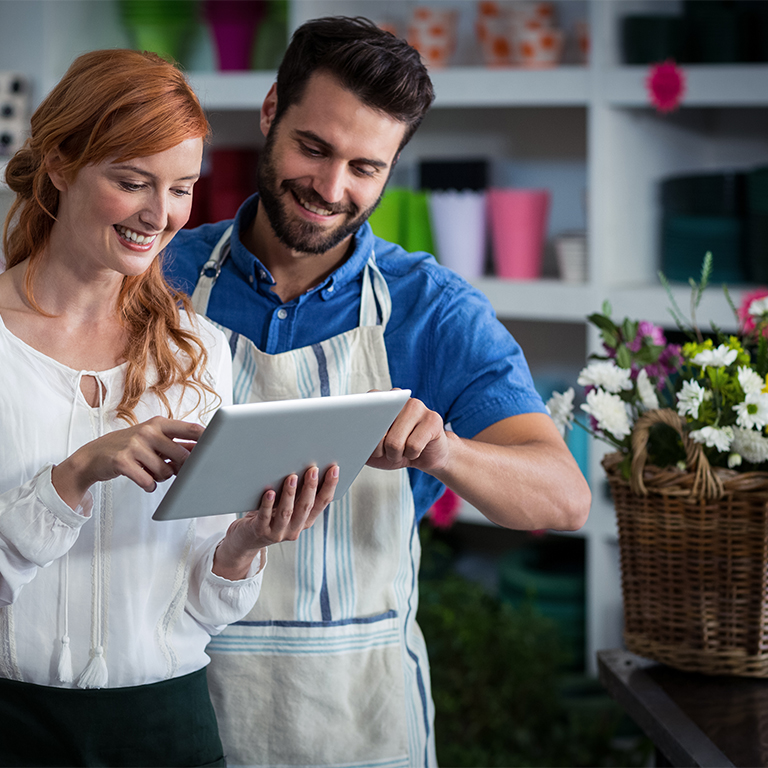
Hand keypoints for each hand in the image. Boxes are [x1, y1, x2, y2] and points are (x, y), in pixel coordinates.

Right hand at [52, 416, 203, 508]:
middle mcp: (148, 431)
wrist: (94, 455)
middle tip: (171, 469)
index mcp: (159, 423)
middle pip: (183, 456)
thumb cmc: (131, 447)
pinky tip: (144, 480)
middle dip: (181, 469)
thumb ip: (177, 444)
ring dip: (161, 478)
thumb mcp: (153, 439)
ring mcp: (134, 445)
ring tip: (150, 471)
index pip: (192, 429)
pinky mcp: (122, 461)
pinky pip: (148, 481)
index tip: (218, 450)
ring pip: (166, 472)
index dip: (207, 440)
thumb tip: (204, 452)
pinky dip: (149, 485)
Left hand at [212, 464, 338, 579]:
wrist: (246, 539)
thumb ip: (297, 493)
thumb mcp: (287, 506)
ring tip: (292, 477)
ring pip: (286, 512)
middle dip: (311, 487)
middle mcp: (295, 529)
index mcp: (305, 521)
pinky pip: (264, 516)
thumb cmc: (269, 514)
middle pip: (306, 507)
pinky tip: (269, 492)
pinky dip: (267, 504)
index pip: (322, 503)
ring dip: (290, 494)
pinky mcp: (260, 531)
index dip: (330, 486)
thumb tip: (305, 465)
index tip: (335, 469)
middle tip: (313, 469)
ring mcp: (278, 532)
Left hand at [366, 395, 449, 472]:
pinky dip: (412, 455)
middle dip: (380, 450)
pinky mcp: (433, 419)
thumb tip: (348, 442)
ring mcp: (417, 405)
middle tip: (387, 451)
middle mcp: (398, 396)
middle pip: (377, 431)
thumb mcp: (374, 448)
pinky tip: (416, 450)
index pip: (362, 409)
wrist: (427, 455)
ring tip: (402, 451)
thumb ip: (360, 441)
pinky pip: (413, 446)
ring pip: (394, 442)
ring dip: (396, 455)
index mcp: (380, 399)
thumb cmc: (397, 450)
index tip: (365, 441)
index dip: (363, 432)